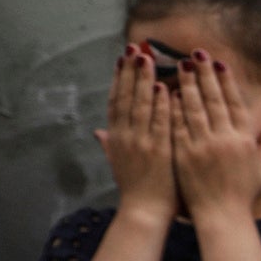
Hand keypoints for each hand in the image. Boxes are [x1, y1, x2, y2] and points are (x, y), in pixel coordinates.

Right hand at [98, 45, 175, 221]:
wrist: (145, 213)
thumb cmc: (137, 191)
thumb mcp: (118, 164)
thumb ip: (110, 146)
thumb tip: (98, 132)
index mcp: (116, 138)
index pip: (116, 102)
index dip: (118, 79)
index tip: (121, 59)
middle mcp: (125, 137)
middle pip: (125, 97)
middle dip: (129, 71)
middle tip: (134, 48)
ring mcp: (141, 143)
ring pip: (140, 106)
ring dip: (143, 81)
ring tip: (147, 58)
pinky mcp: (158, 151)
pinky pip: (158, 123)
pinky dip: (159, 105)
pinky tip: (162, 88)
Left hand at [170, 52, 260, 220]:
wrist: (222, 217)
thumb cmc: (243, 195)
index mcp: (244, 141)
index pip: (234, 103)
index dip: (226, 81)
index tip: (219, 63)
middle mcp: (225, 140)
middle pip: (213, 99)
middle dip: (204, 74)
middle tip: (196, 54)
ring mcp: (203, 146)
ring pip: (193, 108)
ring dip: (186, 84)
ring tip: (180, 66)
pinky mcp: (184, 154)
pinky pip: (177, 125)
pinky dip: (172, 107)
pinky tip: (166, 92)